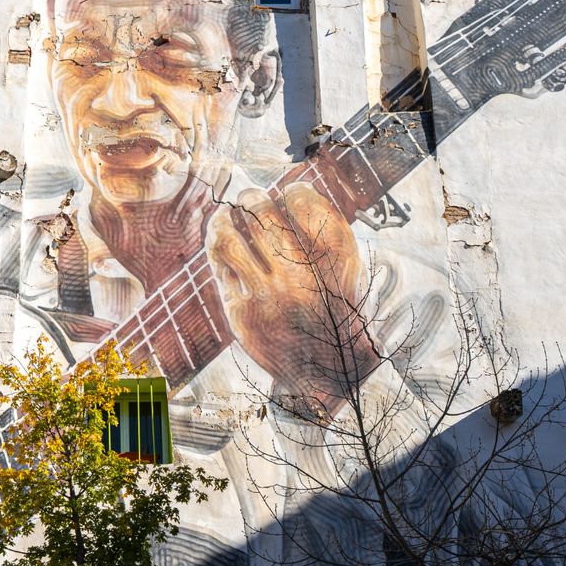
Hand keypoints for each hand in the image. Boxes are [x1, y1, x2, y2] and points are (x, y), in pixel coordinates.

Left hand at [205, 181, 376, 416]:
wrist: (326, 373)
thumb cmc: (335, 310)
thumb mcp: (348, 271)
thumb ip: (328, 233)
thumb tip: (290, 192)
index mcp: (335, 262)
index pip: (305, 204)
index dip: (294, 192)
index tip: (290, 193)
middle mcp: (302, 278)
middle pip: (261, 214)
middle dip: (252, 199)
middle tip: (250, 198)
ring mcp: (269, 297)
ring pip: (229, 238)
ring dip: (223, 217)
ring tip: (224, 213)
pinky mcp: (242, 314)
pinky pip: (219, 267)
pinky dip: (217, 246)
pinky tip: (220, 238)